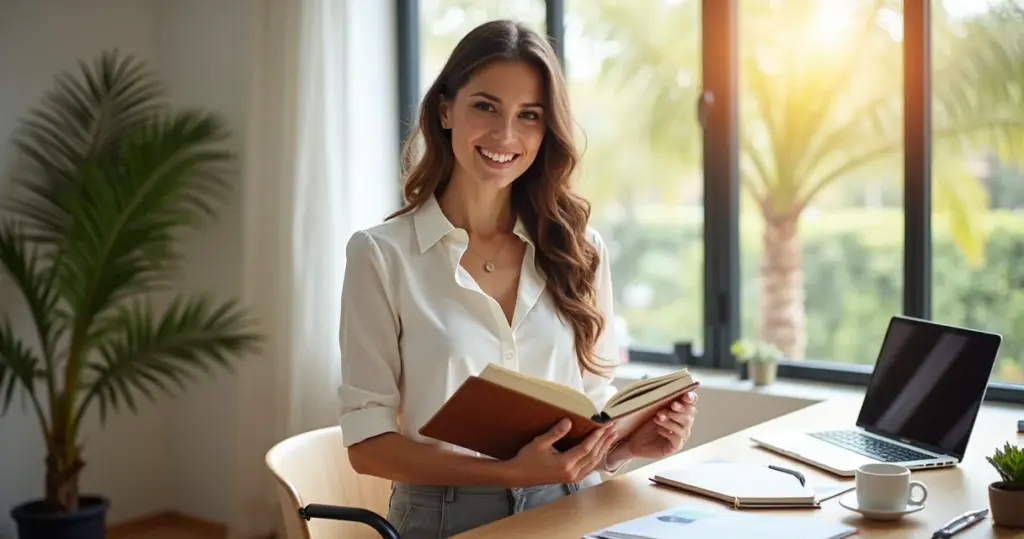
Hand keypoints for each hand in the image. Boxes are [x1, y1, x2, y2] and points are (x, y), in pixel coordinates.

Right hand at [504, 418, 618, 486]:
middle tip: (613, 428)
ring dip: (603, 449)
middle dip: (604, 441)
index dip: (597, 436)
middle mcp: (572, 473)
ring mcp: (572, 478)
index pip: (586, 448)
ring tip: (611, 437)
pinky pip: (589, 468)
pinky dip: (596, 458)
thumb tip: (569, 421)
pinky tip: (601, 451)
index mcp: (565, 464)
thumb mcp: (540, 443)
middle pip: (593, 455)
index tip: (605, 425)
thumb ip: (556, 432)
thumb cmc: (527, 458)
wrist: (518, 476)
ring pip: (593, 463)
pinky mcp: (571, 479)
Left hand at [610, 391, 696, 462]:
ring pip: (684, 427)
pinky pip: (677, 439)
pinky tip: (658, 429)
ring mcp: (680, 435)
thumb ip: (659, 397)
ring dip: (672, 419)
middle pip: (690, 414)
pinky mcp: (674, 446)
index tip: (685, 396)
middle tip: (671, 405)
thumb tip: (666, 385)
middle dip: (681, 408)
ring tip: (658, 416)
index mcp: (680, 410)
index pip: (691, 402)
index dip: (691, 398)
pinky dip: (668, 432)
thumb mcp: (650, 407)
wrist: (632, 439)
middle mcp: (683, 422)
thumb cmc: (642, 421)